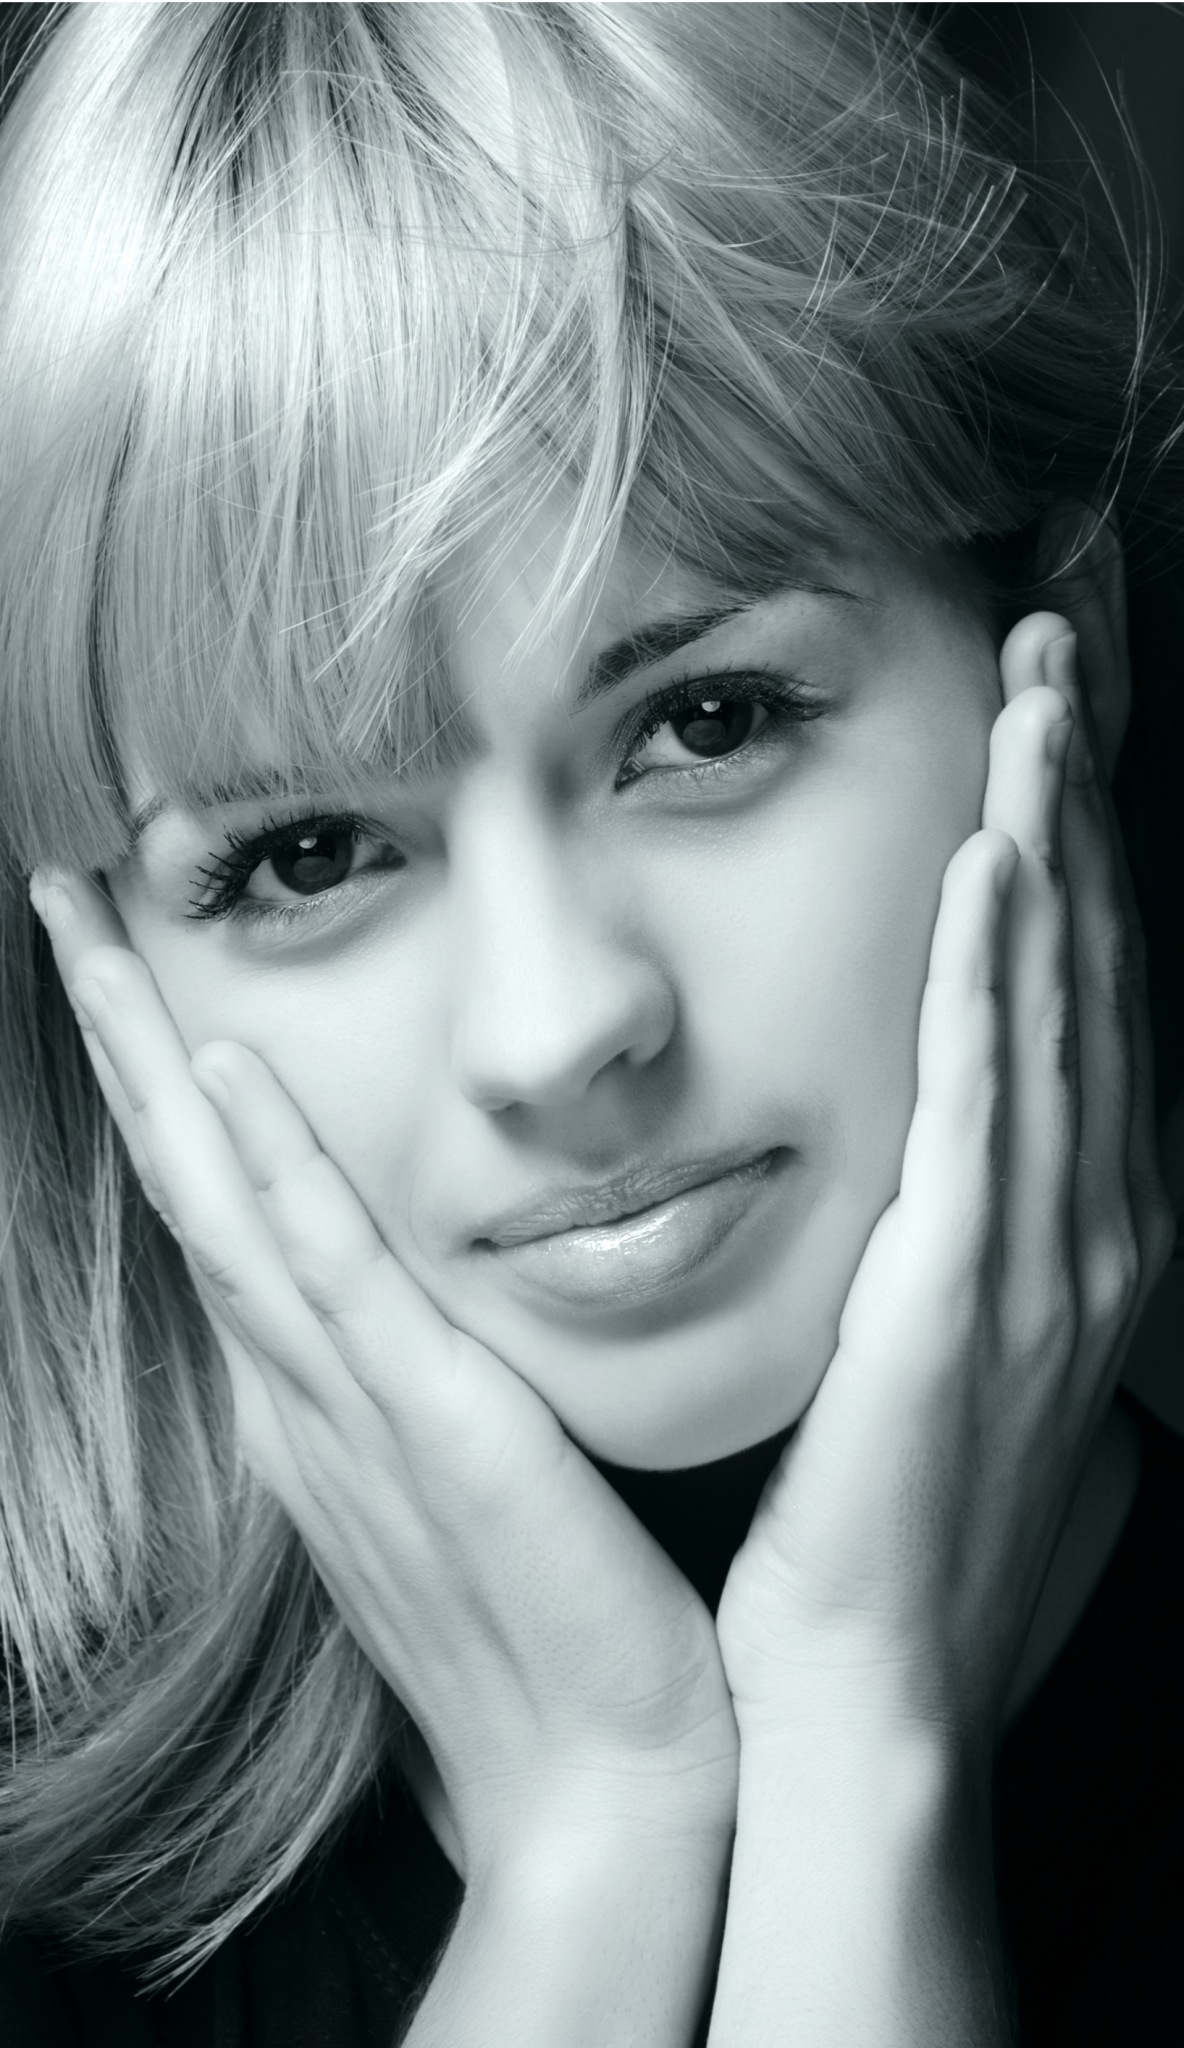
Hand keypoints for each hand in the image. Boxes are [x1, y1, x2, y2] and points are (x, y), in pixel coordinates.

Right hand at [29, 876, 738, 1886]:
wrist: (605, 1773)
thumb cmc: (551, 1617)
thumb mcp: (466, 1463)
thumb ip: (424, 1369)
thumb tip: (410, 1287)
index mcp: (318, 1391)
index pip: (224, 1204)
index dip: (161, 1079)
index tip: (128, 958)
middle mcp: (304, 1388)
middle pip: (190, 1180)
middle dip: (120, 1037)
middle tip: (66, 899)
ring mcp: (350, 1410)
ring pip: (225, 1205)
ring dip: (153, 1065)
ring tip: (95, 933)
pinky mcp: (434, 1433)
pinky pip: (335, 1283)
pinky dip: (271, 1172)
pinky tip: (225, 1068)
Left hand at [716, 611, 1173, 1744]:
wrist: (870, 1685)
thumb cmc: (891, 1520)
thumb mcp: (948, 1352)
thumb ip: (962, 1231)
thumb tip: (947, 1150)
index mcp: (1081, 1235)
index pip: (1082, 1003)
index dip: (1077, 855)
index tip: (1044, 732)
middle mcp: (1090, 1226)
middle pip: (1091, 971)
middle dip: (1078, 802)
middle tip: (1053, 652)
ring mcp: (1041, 1256)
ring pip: (1054, 1006)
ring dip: (1050, 839)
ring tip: (1035, 696)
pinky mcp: (960, 1287)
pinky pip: (982, 1097)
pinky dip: (991, 971)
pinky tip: (987, 857)